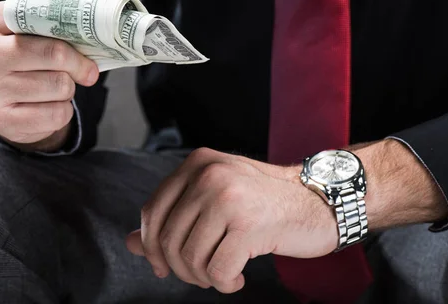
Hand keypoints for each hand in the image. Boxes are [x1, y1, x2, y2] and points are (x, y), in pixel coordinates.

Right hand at [0, 0, 99, 150]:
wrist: (11, 104)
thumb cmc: (31, 57)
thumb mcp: (43, 26)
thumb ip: (62, 0)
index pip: (38, 19)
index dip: (69, 32)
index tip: (88, 44)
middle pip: (51, 54)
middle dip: (78, 64)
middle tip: (89, 71)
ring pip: (56, 86)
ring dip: (69, 89)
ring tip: (59, 86)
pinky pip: (53, 114)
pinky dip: (62, 112)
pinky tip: (50, 106)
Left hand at [125, 148, 336, 293]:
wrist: (317, 201)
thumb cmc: (262, 202)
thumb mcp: (213, 200)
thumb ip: (173, 218)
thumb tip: (130, 243)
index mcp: (197, 163)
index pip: (153, 211)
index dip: (151, 245)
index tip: (162, 266)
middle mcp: (209, 175)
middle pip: (167, 239)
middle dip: (179, 268)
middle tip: (201, 274)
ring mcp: (228, 198)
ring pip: (189, 258)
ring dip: (202, 278)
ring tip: (221, 274)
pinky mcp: (249, 225)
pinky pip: (216, 271)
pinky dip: (224, 283)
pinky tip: (237, 277)